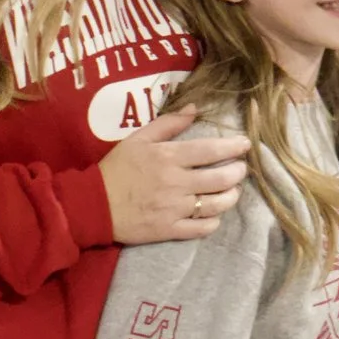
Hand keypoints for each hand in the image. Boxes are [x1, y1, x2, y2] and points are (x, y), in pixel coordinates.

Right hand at [98, 107, 250, 243]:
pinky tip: (215, 215)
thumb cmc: (116, 168)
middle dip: (238, 173)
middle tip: (241, 169)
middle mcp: (176, 183)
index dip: (233, 147)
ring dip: (231, 197)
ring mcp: (174, 209)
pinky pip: (201, 229)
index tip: (246, 145)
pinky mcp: (168, 230)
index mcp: (169, 157)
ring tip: (233, 191)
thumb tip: (194, 108)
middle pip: (220, 178)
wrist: (92, 205)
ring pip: (216, 205)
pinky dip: (214, 222)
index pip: (210, 150)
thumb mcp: (138, 138)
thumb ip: (168, 123)